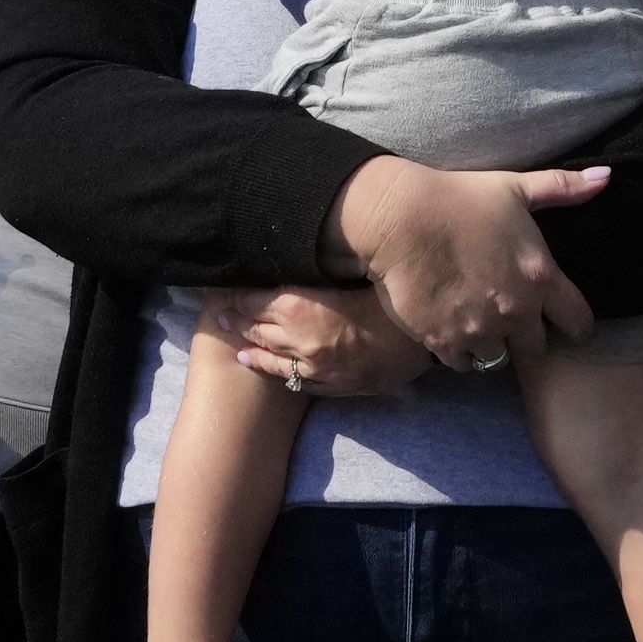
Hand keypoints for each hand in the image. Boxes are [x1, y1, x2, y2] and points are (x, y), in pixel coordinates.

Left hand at [202, 286, 436, 402]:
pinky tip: (255, 361)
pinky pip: (289, 378)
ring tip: (228, 333)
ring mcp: (312, 367)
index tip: (225, 285)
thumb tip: (291, 257)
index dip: (236, 292)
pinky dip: (269, 368)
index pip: (251, 298)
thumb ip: (314, 271)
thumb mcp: (348, 274)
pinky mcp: (328, 384)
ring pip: (267, 355)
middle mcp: (298, 339)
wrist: (423, 341)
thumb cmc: (390, 298)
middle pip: (255, 327)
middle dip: (235, 317)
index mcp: (299, 306)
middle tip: (219, 310)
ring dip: (247, 343)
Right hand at [331, 155, 604, 372]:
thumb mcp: (516, 188)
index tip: (566, 323)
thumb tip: (607, 176)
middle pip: (536, 349)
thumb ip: (563, 188)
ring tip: (480, 327)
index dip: (575, 325)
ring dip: (493, 346)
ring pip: (498, 359)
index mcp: (540, 279)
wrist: (401, 219)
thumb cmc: (460, 198)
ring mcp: (480, 331)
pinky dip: (461, 353)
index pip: (578, 321)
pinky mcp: (444, 342)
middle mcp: (516, 312)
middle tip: (513, 323)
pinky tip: (454, 332)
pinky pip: (463, 364)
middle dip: (528, 338)